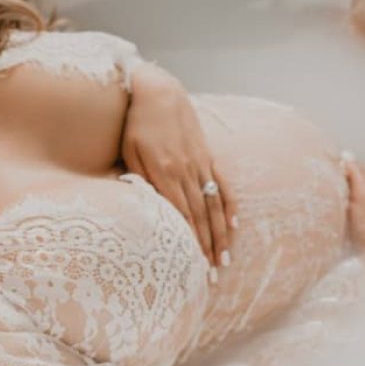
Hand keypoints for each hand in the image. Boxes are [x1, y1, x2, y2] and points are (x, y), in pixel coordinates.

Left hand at [121, 63, 238, 270]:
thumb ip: (141, 180)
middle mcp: (187, 171)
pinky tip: (234, 224)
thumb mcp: (130, 152)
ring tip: (225, 258)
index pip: (181, 216)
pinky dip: (229, 206)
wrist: (158, 90)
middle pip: (201, 217)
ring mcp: (200, 163)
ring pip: (214, 205)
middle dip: (207, 247)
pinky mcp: (207, 155)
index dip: (190, 242)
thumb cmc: (136, 124)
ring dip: (221, 234)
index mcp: (165, 172)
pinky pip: (222, 185)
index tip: (193, 266)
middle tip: (212, 274)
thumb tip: (149, 210)